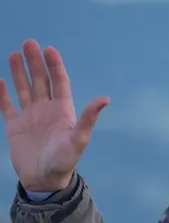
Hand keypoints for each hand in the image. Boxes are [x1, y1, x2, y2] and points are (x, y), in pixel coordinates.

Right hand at [0, 40, 109, 191]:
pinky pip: (7, 105)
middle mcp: (46, 109)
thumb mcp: (79, 138)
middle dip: (35, 62)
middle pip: (40, 80)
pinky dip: (2, 93)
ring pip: (24, 89)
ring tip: (14, 54)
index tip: (49, 49)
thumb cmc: (65, 160)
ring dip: (19, 72)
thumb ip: (89, 118)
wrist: (44, 180)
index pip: (58, 82)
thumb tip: (105, 98)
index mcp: (62, 110)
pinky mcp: (15, 126)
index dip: (55, 66)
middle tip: (28, 42)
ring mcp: (30, 116)